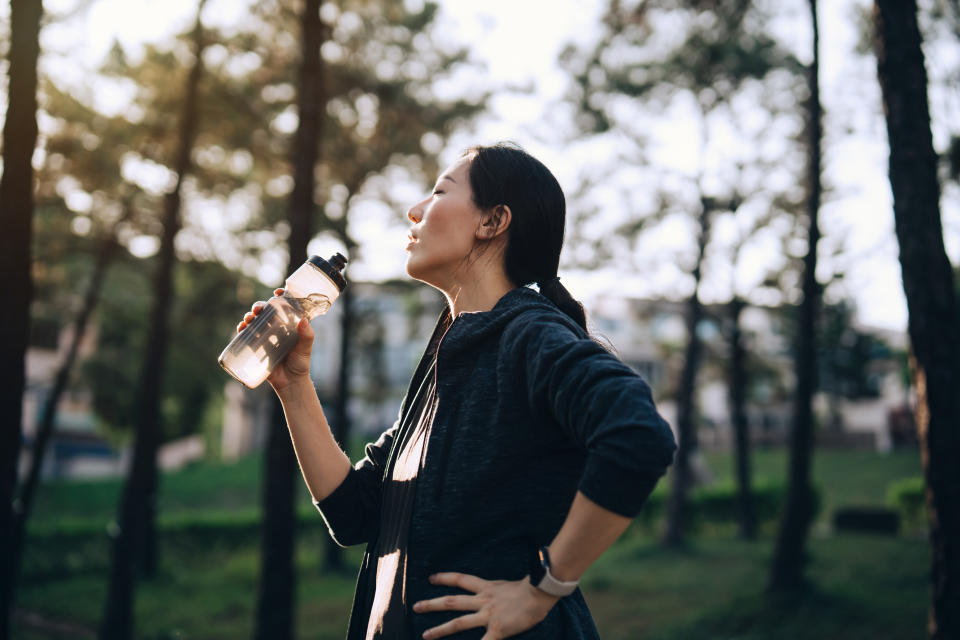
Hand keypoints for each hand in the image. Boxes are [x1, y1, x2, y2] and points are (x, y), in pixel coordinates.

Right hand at [236, 288, 313, 391]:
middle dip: (260, 306)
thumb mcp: (305, 348)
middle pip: (266, 312)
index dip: (280, 297)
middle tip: (258, 309)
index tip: (277, 291)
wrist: (290, 382)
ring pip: (255, 321)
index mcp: (289, 325)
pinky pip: (247, 335)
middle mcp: (276, 328)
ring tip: (249, 318)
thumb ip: (306, 335)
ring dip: (249, 316)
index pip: (284, 307)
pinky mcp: (256, 347)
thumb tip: (303, 320)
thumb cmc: (300, 363)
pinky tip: (241, 327)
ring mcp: (265, 337)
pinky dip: (242, 329)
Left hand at [413, 572, 558, 639]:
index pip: (461, 580)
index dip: (445, 578)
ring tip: (425, 635)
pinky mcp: (497, 631)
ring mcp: (488, 616)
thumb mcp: (510, 586)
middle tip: (415, 606)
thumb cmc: (531, 589)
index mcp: (487, 588)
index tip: (431, 578)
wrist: (539, 593)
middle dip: (432, 604)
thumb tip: (500, 594)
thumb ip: (500, 591)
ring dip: (440, 630)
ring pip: (458, 623)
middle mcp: (483, 601)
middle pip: (452, 602)